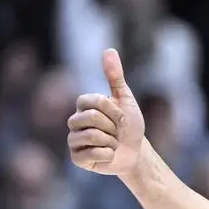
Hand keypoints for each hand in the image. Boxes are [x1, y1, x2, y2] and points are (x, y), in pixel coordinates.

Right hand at [68, 49, 145, 176]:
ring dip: (111, 141)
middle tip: (117, 132)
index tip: (120, 116)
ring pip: (92, 136)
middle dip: (113, 126)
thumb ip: (115, 76)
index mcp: (83, 105)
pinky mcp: (76, 158)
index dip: (112, 110)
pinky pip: (91, 153)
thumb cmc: (129, 125)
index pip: (93, 101)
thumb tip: (109, 50)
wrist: (134, 151)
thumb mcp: (125, 98)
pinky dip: (107, 154)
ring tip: (112, 143)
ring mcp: (73, 140)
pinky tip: (108, 155)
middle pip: (92, 118)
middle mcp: (74, 121)